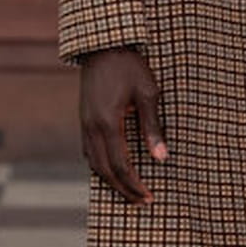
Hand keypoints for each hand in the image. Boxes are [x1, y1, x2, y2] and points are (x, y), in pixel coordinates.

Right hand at [79, 46, 167, 204]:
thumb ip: (153, 127)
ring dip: (110, 180)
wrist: (103, 45)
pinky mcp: (84, 118)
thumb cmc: (130, 66)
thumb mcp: (148, 93)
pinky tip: (112, 169)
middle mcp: (92, 127)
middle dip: (123, 189)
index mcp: (108, 123)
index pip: (121, 166)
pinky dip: (100, 165)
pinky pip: (89, 151)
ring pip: (94, 163)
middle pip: (104, 171)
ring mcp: (84, 123)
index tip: (149, 197)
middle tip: (141, 201)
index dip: (134, 185)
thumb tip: (162, 158)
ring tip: (128, 191)